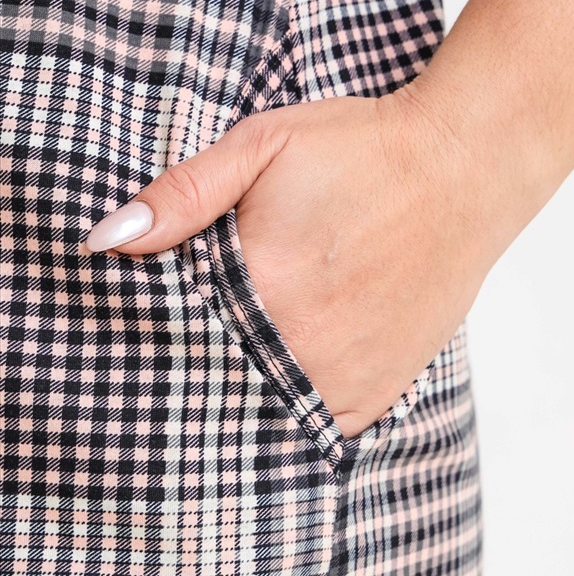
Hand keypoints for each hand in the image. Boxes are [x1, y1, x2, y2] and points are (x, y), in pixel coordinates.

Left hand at [84, 87, 490, 438]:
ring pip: (265, 413)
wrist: (463, 170)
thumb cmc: (363, 152)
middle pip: (217, 382)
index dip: (160, 335)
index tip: (156, 330)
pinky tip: (289, 381)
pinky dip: (295, 413)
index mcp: (260, 286)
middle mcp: (300, 346)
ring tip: (249, 362)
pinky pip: (318, 429)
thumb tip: (108, 240)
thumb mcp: (263, 146)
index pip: (176, 338)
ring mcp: (342, 378)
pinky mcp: (377, 393)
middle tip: (208, 344)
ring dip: (247, 395)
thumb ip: (183, 195)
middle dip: (200, 369)